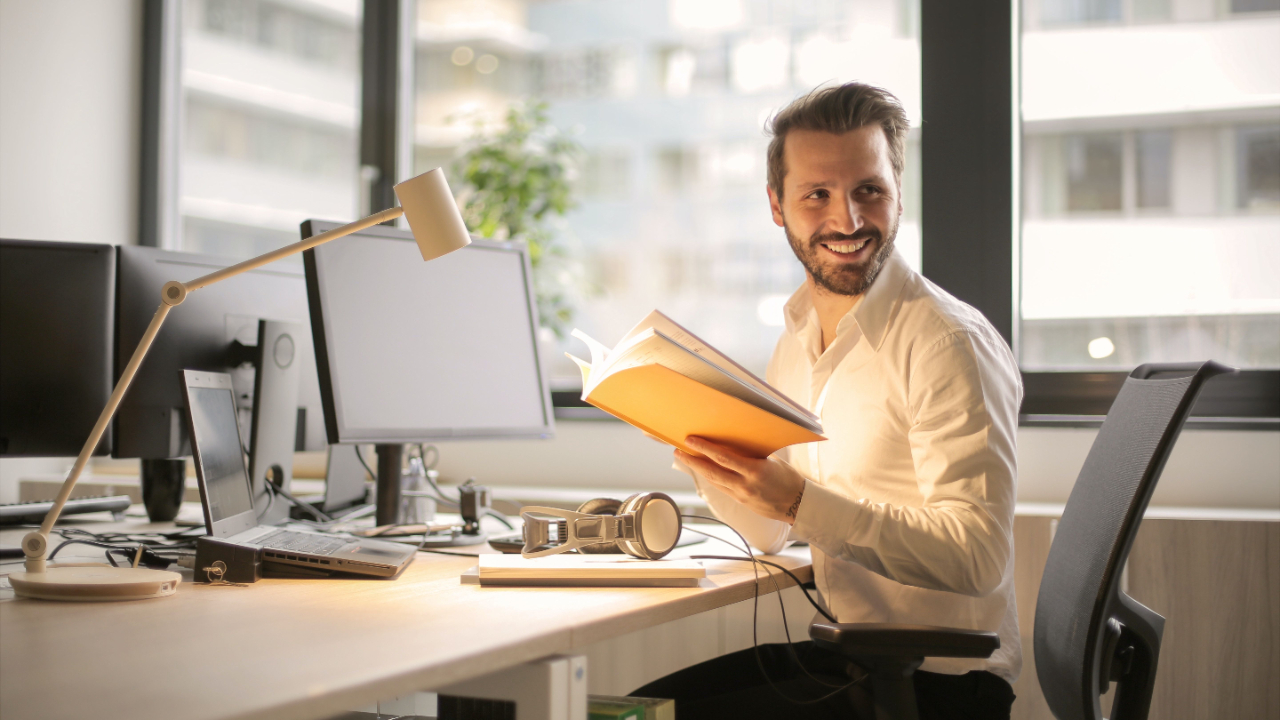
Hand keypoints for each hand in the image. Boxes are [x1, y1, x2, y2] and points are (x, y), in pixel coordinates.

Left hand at [676, 436, 806, 524]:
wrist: (798, 505)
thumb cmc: (788, 478)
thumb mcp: (772, 460)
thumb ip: (752, 453)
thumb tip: (734, 441)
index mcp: (755, 471)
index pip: (723, 457)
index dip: (704, 448)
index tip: (690, 440)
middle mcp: (745, 485)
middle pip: (711, 471)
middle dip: (692, 461)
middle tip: (678, 451)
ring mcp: (741, 495)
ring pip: (713, 481)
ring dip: (698, 470)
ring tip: (686, 458)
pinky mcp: (740, 502)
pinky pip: (721, 487)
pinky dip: (711, 477)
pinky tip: (703, 470)